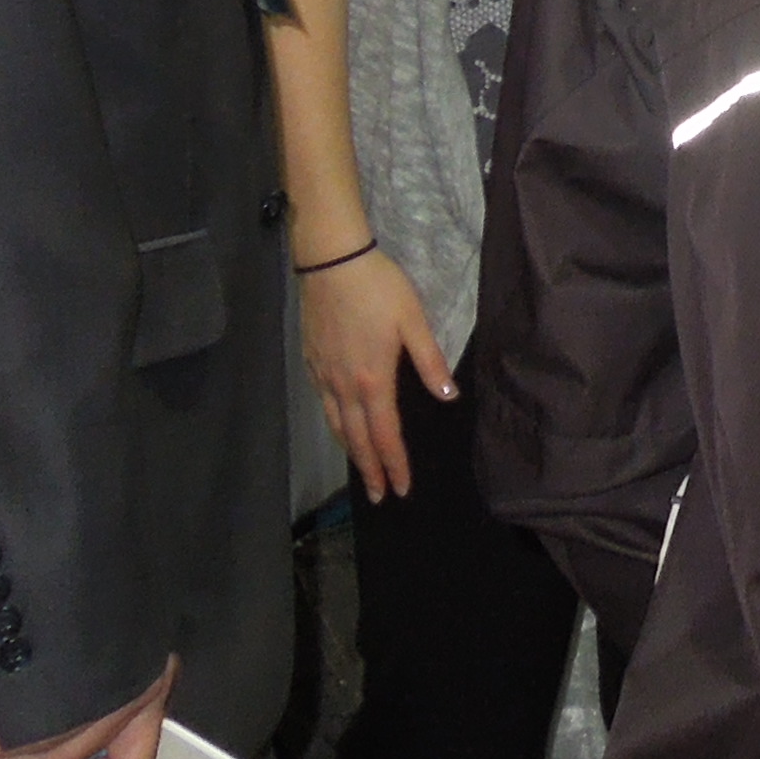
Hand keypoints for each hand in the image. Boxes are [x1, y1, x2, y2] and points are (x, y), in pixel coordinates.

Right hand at [300, 245, 455, 500]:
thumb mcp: (413, 320)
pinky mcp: (311, 362)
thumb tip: (448, 397)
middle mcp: (345, 386)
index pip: (385, 434)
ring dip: (350, 452)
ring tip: (361, 469)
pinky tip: (338, 426)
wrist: (332, 262)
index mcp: (374, 380)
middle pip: (357, 439)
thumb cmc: (379, 288)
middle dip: (370, 470)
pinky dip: (334, 426)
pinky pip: (323, 405)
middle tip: (378, 496)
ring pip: (337, 425)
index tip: (401, 489)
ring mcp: (324, 375)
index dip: (394, 463)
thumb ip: (430, 361)